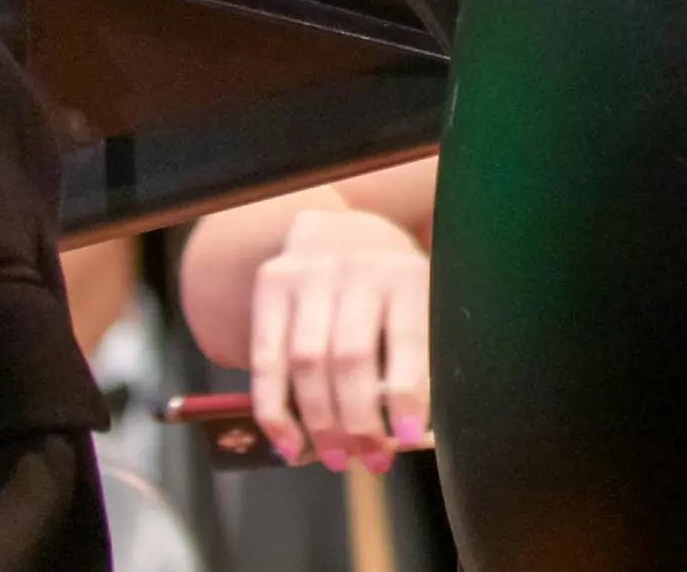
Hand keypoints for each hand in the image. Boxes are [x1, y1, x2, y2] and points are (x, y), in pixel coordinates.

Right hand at [247, 206, 428, 471]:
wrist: (341, 228)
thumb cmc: (391, 285)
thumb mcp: (421, 303)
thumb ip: (420, 357)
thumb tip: (412, 435)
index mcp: (407, 273)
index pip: (406, 341)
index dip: (405, 395)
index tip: (406, 438)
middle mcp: (357, 267)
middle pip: (349, 356)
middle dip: (357, 420)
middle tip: (369, 459)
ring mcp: (309, 272)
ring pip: (305, 362)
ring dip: (318, 422)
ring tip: (335, 457)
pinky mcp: (271, 283)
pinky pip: (266, 358)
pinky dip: (274, 409)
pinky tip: (288, 442)